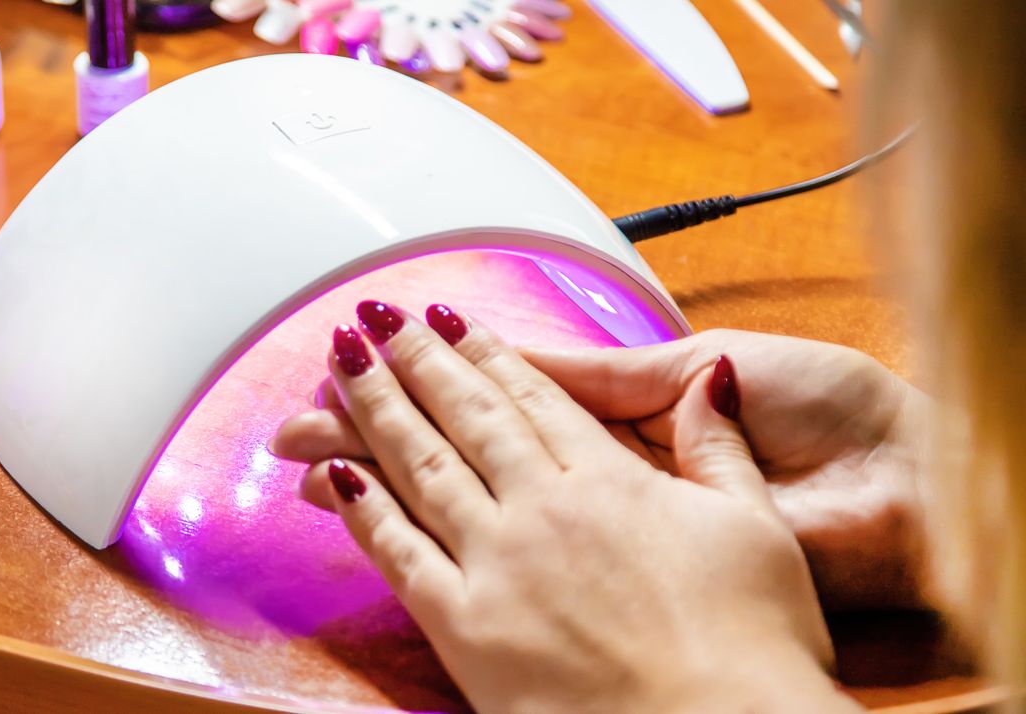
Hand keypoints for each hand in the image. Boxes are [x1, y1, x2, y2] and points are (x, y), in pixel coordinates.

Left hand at [271, 303, 856, 712]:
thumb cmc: (752, 653)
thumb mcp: (760, 532)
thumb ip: (721, 448)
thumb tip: (710, 377)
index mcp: (609, 482)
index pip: (533, 397)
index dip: (488, 351)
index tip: (452, 319)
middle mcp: (542, 510)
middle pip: (465, 415)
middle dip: (417, 359)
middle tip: (379, 317)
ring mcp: (497, 565)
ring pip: (421, 466)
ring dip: (375, 409)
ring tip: (343, 362)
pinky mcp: (465, 629)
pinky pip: (399, 555)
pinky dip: (363, 511)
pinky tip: (334, 474)